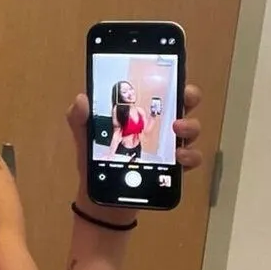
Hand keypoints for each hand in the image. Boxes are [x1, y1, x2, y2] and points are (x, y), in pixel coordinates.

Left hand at [66, 83, 204, 184]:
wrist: (100, 199)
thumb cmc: (95, 161)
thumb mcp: (84, 136)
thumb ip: (79, 117)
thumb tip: (81, 99)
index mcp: (138, 112)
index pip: (158, 88)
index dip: (170, 75)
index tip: (174, 70)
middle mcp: (158, 125)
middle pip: (182, 103)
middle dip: (189, 95)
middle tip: (184, 96)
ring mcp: (169, 146)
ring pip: (190, 129)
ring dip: (190, 125)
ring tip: (178, 128)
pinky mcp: (173, 169)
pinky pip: (191, 159)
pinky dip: (190, 156)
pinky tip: (179, 157)